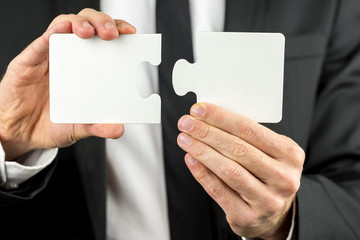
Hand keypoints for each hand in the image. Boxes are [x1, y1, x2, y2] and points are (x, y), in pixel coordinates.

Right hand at [0, 8, 135, 160]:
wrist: (20, 133)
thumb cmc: (52, 123)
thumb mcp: (79, 128)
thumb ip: (98, 126)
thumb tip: (118, 129)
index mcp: (87, 69)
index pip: (105, 40)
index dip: (118, 31)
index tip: (131, 34)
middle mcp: (70, 57)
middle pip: (89, 26)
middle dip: (103, 23)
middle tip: (112, 34)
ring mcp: (50, 57)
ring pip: (66, 25)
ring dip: (81, 23)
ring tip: (91, 32)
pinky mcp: (29, 62)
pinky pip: (41, 42)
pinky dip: (53, 33)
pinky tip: (64, 29)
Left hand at [177, 103, 304, 239]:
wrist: (274, 213)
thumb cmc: (266, 173)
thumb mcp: (270, 152)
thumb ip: (247, 136)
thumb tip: (210, 118)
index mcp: (290, 155)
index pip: (251, 130)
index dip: (222, 118)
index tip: (200, 109)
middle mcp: (283, 178)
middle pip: (238, 149)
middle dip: (207, 133)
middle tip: (186, 123)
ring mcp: (267, 200)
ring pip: (228, 170)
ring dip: (201, 151)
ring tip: (185, 139)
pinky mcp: (248, 217)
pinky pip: (219, 191)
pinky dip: (202, 173)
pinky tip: (190, 159)